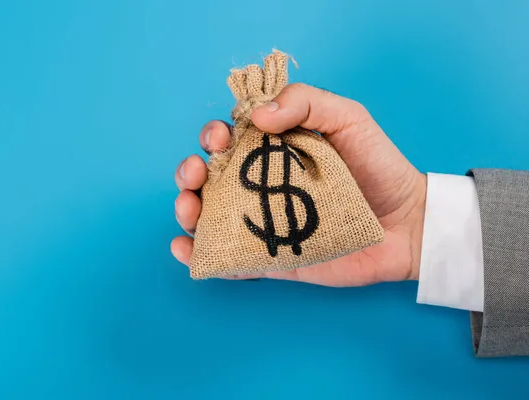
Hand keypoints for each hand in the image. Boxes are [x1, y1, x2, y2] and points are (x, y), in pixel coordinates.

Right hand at [171, 84, 426, 285]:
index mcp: (274, 151)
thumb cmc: (378, 165)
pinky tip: (186, 249)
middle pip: (210, 178)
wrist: (406, 222)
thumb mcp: (348, 118)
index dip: (214, 136)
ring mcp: (263, 222)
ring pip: (210, 216)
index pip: (230, 140)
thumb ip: (306, 102)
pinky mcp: (271, 257)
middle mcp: (262, 186)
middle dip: (190, 172)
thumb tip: (257, 115)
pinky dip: (199, 256)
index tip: (220, 139)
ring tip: (188, 209)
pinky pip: (229, 258)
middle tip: (196, 174)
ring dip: (187, 210)